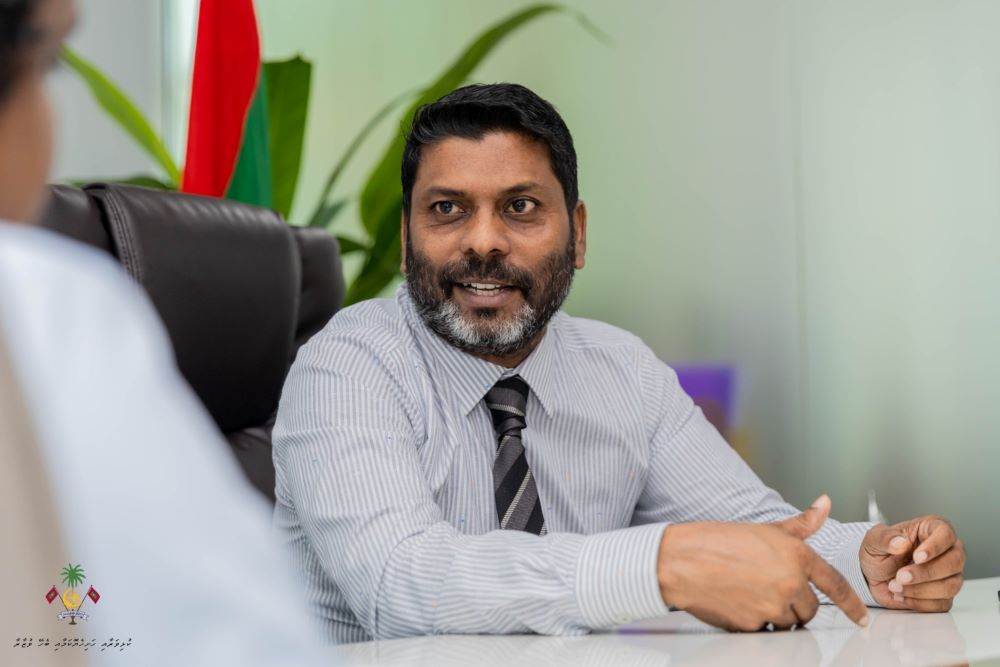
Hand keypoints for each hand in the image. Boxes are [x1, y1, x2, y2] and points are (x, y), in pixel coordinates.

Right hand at [657, 495, 868, 631]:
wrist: (681, 559)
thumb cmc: (719, 540)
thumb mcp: (766, 528)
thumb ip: (802, 524)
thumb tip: (824, 503)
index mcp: (797, 556)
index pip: (836, 585)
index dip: (852, 605)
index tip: (862, 619)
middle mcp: (789, 583)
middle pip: (808, 610)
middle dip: (794, 603)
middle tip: (767, 587)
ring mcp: (772, 606)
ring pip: (788, 622)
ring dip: (776, 614)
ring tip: (749, 592)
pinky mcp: (753, 625)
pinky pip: (765, 631)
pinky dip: (755, 622)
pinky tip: (737, 602)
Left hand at [860, 515, 964, 610]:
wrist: (873, 576)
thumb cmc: (880, 552)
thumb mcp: (874, 540)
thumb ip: (885, 538)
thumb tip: (901, 542)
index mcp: (932, 529)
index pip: (946, 534)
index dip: (935, 546)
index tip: (917, 557)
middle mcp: (947, 551)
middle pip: (954, 562)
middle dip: (925, 572)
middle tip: (900, 576)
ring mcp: (949, 575)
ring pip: (950, 586)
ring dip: (920, 590)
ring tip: (895, 586)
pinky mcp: (945, 596)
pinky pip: (941, 604)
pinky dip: (919, 602)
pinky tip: (902, 595)